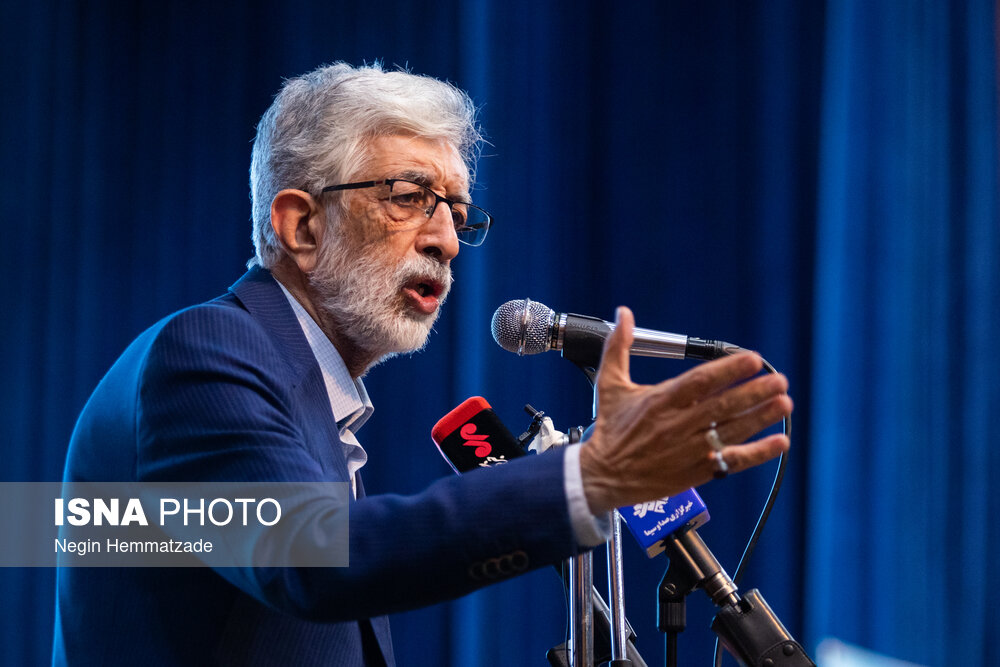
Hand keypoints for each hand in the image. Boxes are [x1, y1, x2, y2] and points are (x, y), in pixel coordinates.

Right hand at [578, 307, 792, 513]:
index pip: (700, 382)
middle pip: (722, 406)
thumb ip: (618, 347)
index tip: (752, 359)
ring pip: (732, 432)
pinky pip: (732, 461)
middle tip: (778, 380)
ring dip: (761, 417)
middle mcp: (676, 425)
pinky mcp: (695, 472)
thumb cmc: (609, 428)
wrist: (602, 476)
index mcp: (660, 401)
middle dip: (754, 392)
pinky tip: (779, 442)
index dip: (728, 370)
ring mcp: (688, 450)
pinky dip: (758, 453)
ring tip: (783, 403)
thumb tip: (624, 314)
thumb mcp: (609, 384)